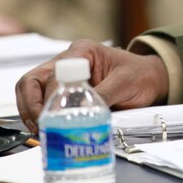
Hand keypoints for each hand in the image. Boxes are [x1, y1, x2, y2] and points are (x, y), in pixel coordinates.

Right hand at [14, 39, 168, 132]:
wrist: (151, 80)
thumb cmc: (140, 75)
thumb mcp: (125, 83)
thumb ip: (103, 95)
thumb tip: (80, 111)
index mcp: (82, 51)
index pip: (53, 74)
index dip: (50, 97)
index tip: (53, 116)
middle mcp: (67, 61)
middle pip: (33, 80)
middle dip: (31, 105)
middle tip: (40, 126)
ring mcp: (64, 76)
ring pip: (32, 90)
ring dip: (31, 111)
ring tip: (41, 131)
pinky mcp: (65, 90)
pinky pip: (42, 101)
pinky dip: (40, 115)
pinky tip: (46, 129)